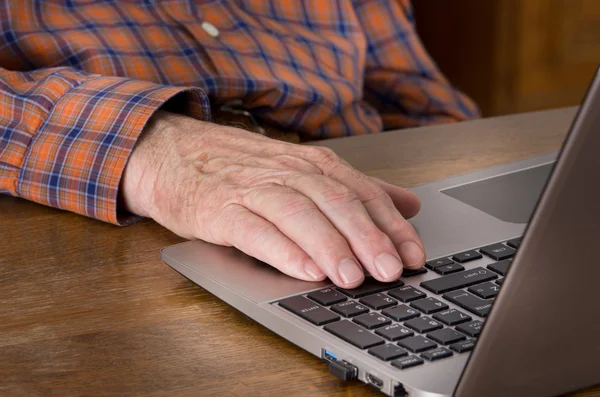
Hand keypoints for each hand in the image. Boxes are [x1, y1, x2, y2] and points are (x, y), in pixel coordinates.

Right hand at [121, 111, 424, 287]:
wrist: (171, 151)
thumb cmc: (241, 167)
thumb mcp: (301, 170)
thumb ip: (355, 188)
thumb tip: (408, 205)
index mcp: (311, 164)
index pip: (362, 193)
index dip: (391, 226)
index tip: (414, 256)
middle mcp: (287, 172)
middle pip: (335, 202)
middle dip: (367, 238)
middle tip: (391, 270)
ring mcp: (252, 189)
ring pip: (299, 214)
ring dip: (329, 246)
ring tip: (352, 277)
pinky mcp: (219, 209)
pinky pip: (254, 231)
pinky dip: (281, 251)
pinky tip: (304, 271)